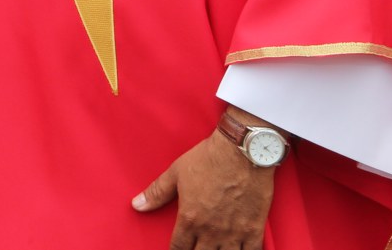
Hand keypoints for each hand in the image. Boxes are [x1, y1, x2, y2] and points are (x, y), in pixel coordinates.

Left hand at [132, 119, 274, 248]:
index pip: (178, 249)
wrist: (242, 150)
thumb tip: (136, 205)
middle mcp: (211, 231)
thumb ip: (156, 193)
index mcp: (190, 219)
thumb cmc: (208, 159)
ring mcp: (234, 232)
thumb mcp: (176, 173)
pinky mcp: (254, 229)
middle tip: (196, 249)